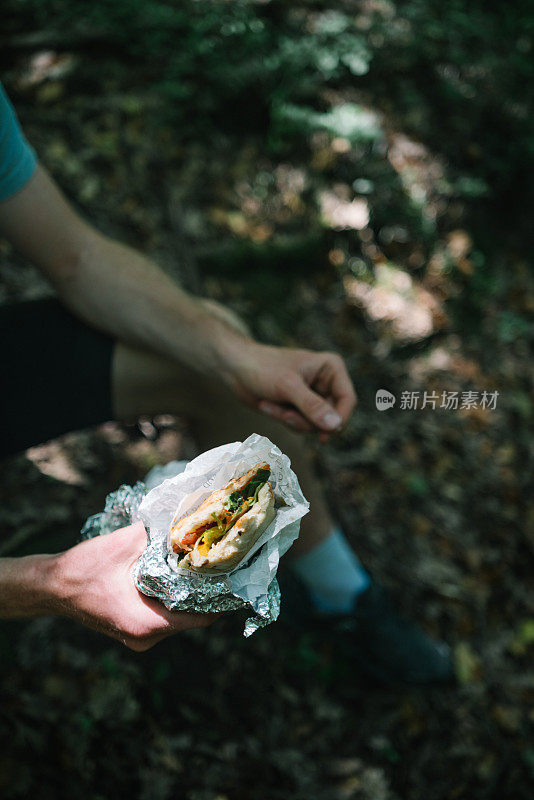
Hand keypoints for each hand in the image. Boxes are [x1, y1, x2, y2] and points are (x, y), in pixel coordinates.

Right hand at [52, 522, 214, 650]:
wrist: (49, 586)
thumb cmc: (82, 570)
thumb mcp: (123, 544)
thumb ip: (157, 535)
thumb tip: (186, 521)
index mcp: (147, 623)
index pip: (201, 618)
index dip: (223, 598)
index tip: (239, 576)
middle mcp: (146, 637)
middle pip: (192, 617)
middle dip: (209, 592)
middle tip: (224, 564)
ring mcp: (140, 636)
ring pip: (179, 616)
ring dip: (191, 593)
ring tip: (205, 566)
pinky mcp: (134, 628)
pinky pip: (165, 614)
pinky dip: (174, 596)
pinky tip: (180, 574)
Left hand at [227, 342, 356, 442]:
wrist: (235, 368)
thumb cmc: (262, 368)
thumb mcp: (288, 387)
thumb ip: (312, 406)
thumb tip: (335, 425)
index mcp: (331, 368)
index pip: (347, 399)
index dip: (338, 419)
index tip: (323, 435)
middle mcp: (325, 382)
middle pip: (331, 417)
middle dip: (305, 420)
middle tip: (285, 415)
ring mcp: (312, 396)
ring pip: (314, 424)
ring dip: (291, 420)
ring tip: (271, 406)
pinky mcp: (299, 406)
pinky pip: (300, 424)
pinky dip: (283, 419)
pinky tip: (267, 406)